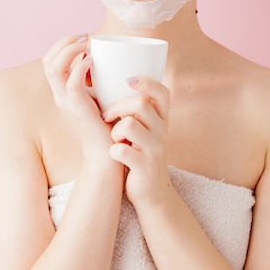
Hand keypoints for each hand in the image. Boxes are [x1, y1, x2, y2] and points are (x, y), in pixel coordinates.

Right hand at [42, 35, 113, 157]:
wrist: (108, 152)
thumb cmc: (109, 123)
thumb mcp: (100, 96)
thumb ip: (98, 79)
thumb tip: (106, 57)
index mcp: (63, 91)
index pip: (50, 60)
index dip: (63, 44)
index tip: (84, 37)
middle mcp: (60, 95)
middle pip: (48, 60)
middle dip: (65, 42)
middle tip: (86, 37)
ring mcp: (66, 102)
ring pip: (54, 68)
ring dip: (70, 51)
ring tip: (88, 45)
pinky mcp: (77, 109)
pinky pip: (71, 84)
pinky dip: (79, 68)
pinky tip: (92, 62)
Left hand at [103, 77, 170, 207]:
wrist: (151, 190)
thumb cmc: (141, 151)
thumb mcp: (146, 127)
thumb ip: (136, 107)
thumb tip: (111, 80)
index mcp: (162, 118)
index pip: (162, 92)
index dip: (147, 82)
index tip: (128, 79)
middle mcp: (162, 130)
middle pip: (140, 104)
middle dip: (117, 107)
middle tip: (107, 116)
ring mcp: (154, 149)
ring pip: (129, 125)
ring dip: (114, 131)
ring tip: (114, 138)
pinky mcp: (144, 166)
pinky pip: (121, 151)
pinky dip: (113, 151)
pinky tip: (115, 155)